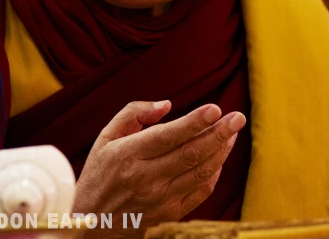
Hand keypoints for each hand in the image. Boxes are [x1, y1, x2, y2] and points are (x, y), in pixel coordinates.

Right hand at [73, 100, 246, 236]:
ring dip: (221, 151)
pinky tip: (220, 155)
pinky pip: (200, 191)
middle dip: (219, 133)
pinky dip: (214, 172)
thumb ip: (134, 113)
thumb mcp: (106, 137)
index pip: (167, 136)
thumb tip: (166, 105)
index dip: (194, 122)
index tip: (215, 108)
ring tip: (232, 132)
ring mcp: (159, 199)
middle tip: (238, 117)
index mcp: (128, 155)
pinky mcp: (169, 214)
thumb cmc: (100, 173)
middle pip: (190, 154)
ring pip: (200, 173)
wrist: (90, 223)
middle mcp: (145, 179)